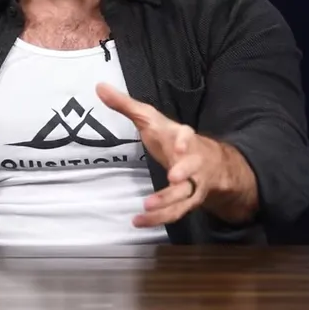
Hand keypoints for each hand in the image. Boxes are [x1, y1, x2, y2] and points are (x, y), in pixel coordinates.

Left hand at [96, 82, 222, 227]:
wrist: (209, 163)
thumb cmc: (172, 138)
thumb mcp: (150, 119)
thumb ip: (126, 105)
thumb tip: (99, 87)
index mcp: (184, 138)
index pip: (188, 136)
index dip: (185, 140)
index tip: (178, 146)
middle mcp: (193, 162)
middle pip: (193, 167)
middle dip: (184, 172)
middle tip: (172, 177)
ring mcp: (193, 183)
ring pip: (184, 195)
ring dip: (168, 203)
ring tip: (147, 208)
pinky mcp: (188, 201)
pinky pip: (176, 212)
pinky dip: (158, 219)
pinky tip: (139, 222)